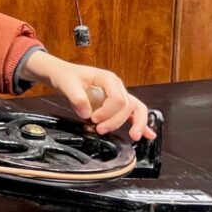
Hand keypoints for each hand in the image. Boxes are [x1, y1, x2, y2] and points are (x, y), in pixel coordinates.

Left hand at [18, 51, 156, 141]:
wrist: (63, 75)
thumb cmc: (66, 77)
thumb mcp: (67, 85)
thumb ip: (77, 98)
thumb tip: (87, 113)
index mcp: (107, 79)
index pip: (118, 99)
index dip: (107, 113)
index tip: (93, 118)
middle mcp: (117, 86)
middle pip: (127, 106)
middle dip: (116, 121)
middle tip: (100, 130)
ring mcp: (118, 93)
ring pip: (135, 108)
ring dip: (135, 123)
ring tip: (134, 136)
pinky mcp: (116, 103)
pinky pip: (133, 111)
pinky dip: (140, 122)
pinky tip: (147, 134)